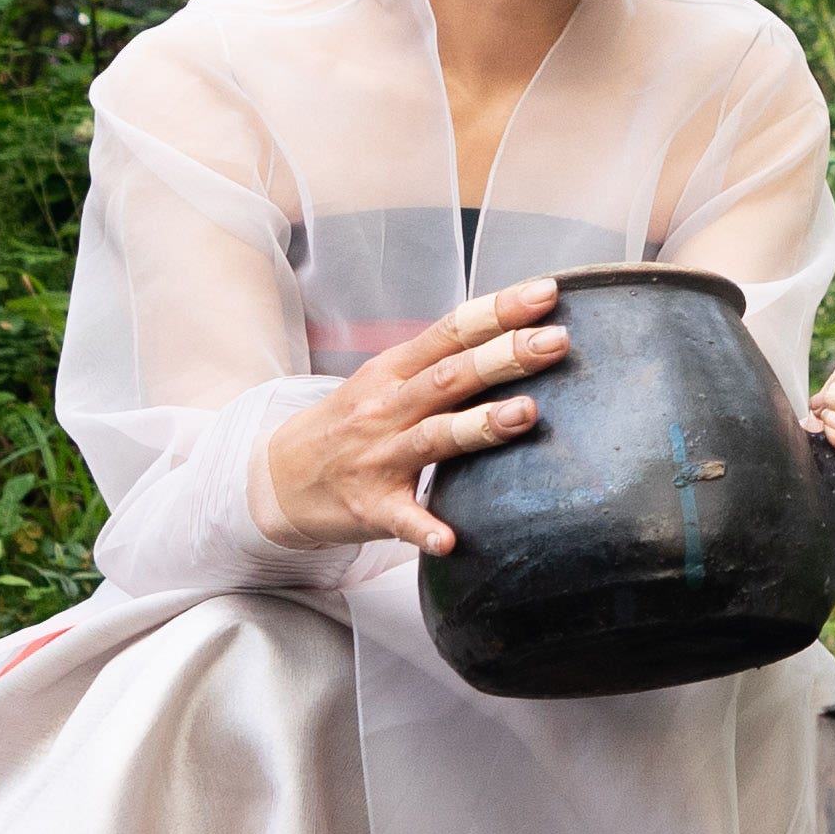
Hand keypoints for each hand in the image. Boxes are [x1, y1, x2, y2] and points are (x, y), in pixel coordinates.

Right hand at [254, 280, 571, 557]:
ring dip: (479, 425)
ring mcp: (378, 457)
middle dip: (504, 357)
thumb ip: (441, 361)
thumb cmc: (351, 423)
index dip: (497, 311)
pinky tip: (451, 540)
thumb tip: (513, 332)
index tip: (545, 294)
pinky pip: (402, 519)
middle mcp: (386, 407)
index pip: (450, 331)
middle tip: (555, 342)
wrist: (279, 478)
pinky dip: (425, 528)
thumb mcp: (387, 380)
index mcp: (394, 371)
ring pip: (434, 437)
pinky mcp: (371, 507)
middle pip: (449, 377)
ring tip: (527, 414)